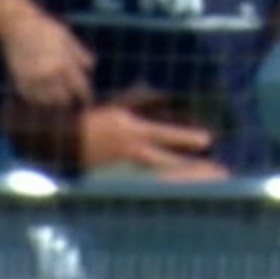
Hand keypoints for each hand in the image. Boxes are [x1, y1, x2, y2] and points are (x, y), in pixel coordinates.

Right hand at [1, 12, 93, 108]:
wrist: (18, 27)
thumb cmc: (46, 30)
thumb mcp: (68, 39)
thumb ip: (81, 55)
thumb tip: (91, 68)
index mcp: (65, 65)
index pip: (80, 90)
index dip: (85, 97)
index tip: (86, 100)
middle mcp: (50, 75)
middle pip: (64, 101)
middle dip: (70, 103)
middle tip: (72, 104)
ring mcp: (34, 80)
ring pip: (48, 103)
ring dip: (55, 105)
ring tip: (58, 103)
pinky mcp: (21, 82)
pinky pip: (33, 99)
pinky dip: (39, 101)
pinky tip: (43, 98)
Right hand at [79, 93, 228, 180]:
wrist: (66, 141)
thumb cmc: (93, 119)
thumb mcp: (118, 106)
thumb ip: (140, 99)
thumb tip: (161, 94)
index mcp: (132, 129)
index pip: (165, 134)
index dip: (186, 138)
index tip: (207, 141)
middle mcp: (132, 149)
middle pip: (167, 161)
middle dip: (189, 166)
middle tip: (213, 169)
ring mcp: (125, 165)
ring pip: (159, 172)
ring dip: (179, 175)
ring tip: (200, 179)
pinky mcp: (120, 176)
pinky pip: (146, 178)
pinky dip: (162, 181)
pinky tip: (175, 184)